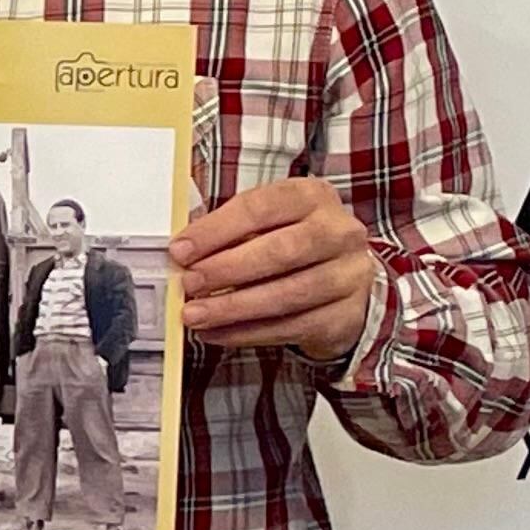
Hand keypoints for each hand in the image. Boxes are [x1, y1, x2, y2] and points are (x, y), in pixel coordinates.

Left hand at [174, 176, 376, 356]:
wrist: (344, 281)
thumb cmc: (293, 244)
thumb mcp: (267, 225)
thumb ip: (228, 231)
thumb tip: (182, 251)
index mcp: (312, 197)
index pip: (261, 207)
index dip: (216, 230)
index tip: (181, 250)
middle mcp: (338, 232)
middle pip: (280, 251)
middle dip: (226, 269)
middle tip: (189, 284)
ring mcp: (348, 274)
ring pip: (286, 295)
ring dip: (232, 307)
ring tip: (196, 315)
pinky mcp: (346, 315)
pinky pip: (291, 327)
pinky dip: (248, 332)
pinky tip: (218, 332)